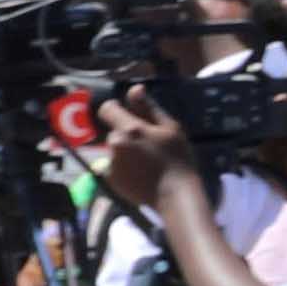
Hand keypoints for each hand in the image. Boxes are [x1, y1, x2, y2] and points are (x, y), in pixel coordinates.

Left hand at [87, 90, 204, 220]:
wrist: (176, 196)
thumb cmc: (178, 159)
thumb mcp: (170, 128)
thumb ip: (148, 108)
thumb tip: (134, 89)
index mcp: (129, 129)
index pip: (108, 109)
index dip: (117, 110)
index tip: (131, 117)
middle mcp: (114, 144)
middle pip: (115, 132)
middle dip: (128, 136)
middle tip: (150, 147)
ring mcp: (111, 164)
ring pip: (116, 150)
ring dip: (127, 153)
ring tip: (148, 164)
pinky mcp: (111, 181)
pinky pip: (115, 167)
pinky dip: (125, 169)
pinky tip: (142, 175)